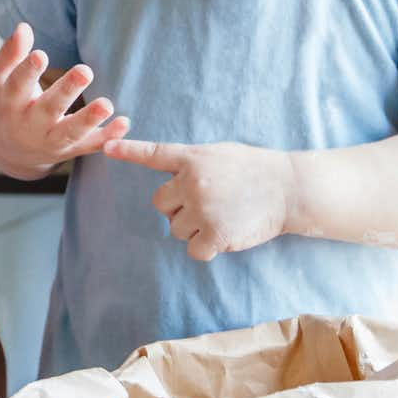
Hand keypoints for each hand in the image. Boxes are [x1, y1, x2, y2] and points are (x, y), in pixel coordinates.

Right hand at [0, 24, 129, 179]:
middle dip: (66, 92)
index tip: (41, 55)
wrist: (9, 149)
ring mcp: (50, 140)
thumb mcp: (1, 81)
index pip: (18, 86)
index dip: (28, 71)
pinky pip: (89, 145)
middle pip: (48, 109)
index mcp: (9, 104)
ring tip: (107, 104)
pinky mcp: (69, 150)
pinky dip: (107, 137)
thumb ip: (12, 55)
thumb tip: (23, 27)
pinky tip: (124, 123)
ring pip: (70, 132)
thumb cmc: (7, 104)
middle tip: (85, 71)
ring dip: (89, 120)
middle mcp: (29, 125)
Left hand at [103, 138, 297, 260]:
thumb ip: (192, 165)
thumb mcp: (220, 155)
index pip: (154, 154)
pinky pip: (193, 250)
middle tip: (210, 203)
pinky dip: (206, 248)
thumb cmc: (256, 170)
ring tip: (223, 215)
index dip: (129, 151)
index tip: (108, 147)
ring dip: (194, 229)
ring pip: (176, 229)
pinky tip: (226, 233)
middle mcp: (192, 182)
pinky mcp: (214, 234)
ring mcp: (202, 208)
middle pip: (161, 204)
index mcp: (193, 159)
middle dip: (179, 208)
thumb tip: (171, 177)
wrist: (290, 188)